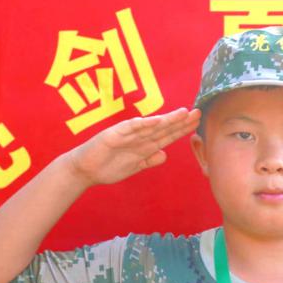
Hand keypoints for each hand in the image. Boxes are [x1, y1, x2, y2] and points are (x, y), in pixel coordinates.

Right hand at [64, 107, 200, 186]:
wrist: (85, 170)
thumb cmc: (107, 167)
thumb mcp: (134, 167)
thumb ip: (148, 160)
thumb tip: (164, 154)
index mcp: (144, 145)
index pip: (167, 135)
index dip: (182, 129)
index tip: (197, 123)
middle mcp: (138, 137)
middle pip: (163, 128)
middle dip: (180, 121)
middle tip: (197, 112)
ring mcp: (126, 134)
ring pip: (150, 125)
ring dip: (166, 119)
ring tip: (183, 113)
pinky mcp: (114, 135)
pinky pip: (131, 128)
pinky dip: (143, 124)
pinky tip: (157, 120)